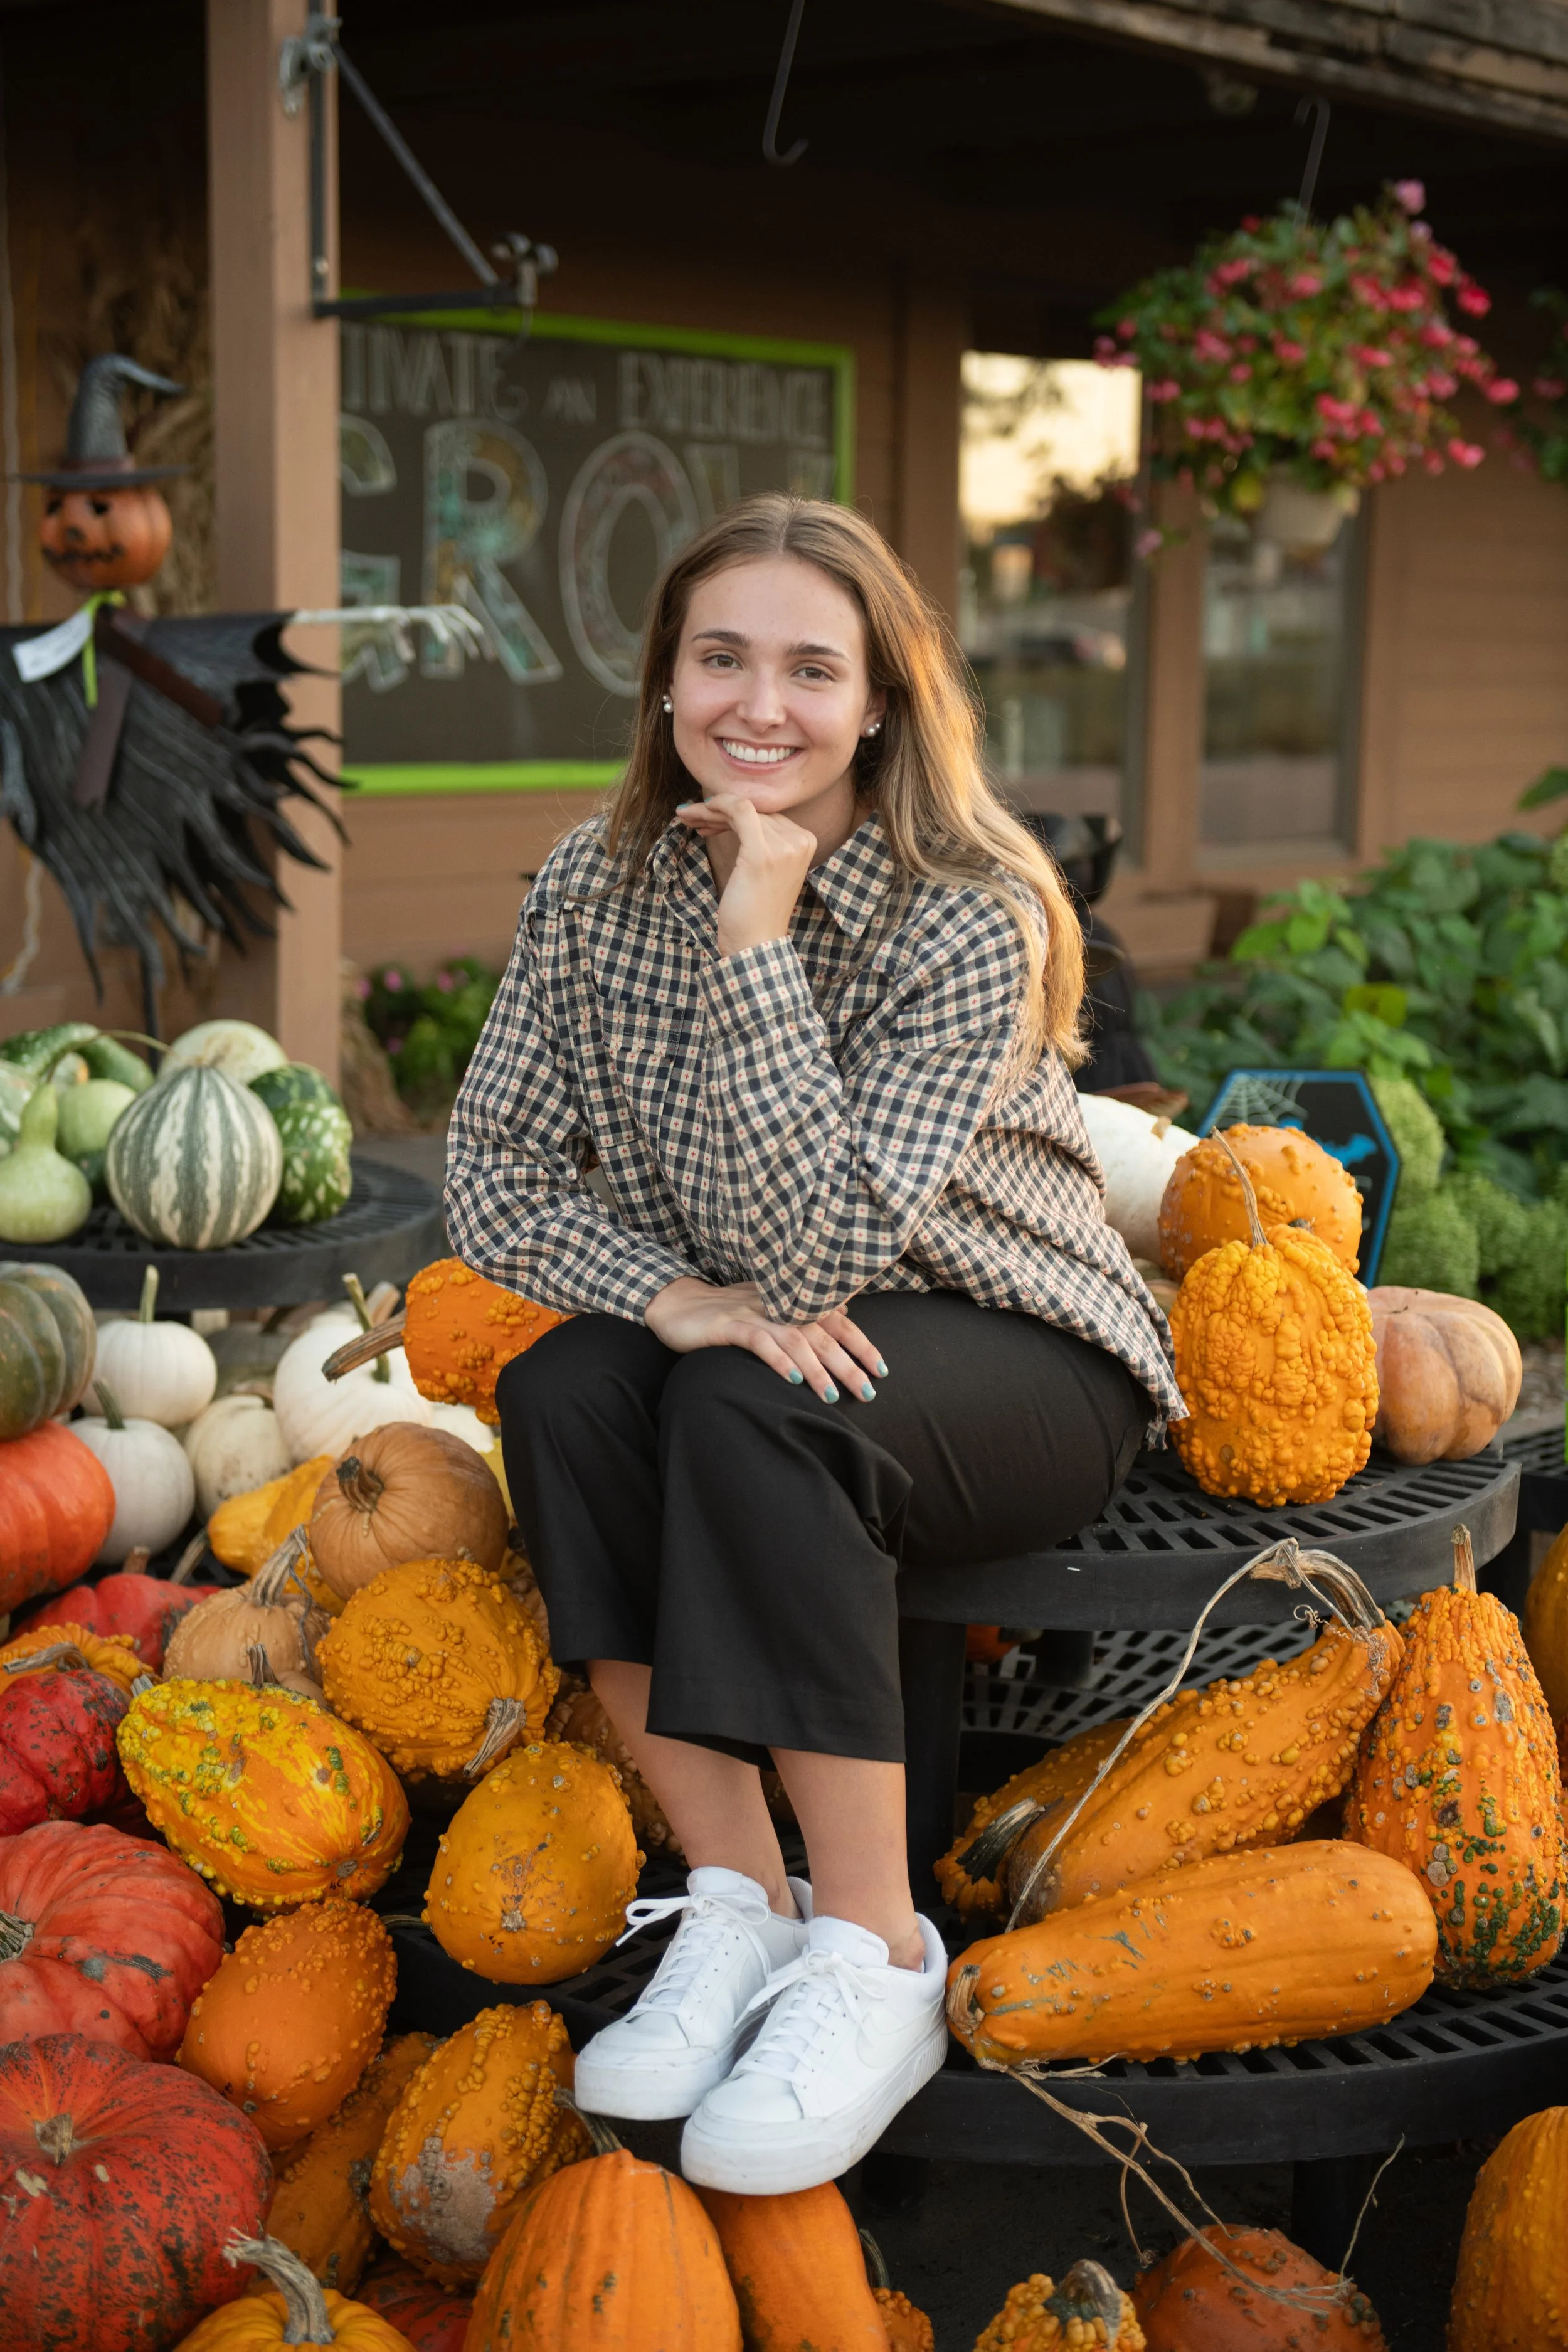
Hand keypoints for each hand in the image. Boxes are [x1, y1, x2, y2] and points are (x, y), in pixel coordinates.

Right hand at [645, 1276, 887, 1402]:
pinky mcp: (728, 1325)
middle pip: (822, 1334)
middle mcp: (777, 1304)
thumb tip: (845, 1306)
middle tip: (868, 1392)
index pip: (836, 1321)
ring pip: (794, 1340)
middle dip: (847, 1364)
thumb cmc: (728, 1311)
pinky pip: (758, 1341)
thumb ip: (806, 1309)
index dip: (861, 1344)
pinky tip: (792, 1380)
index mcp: (790, 1301)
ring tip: (832, 1396)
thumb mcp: (771, 1306)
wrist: (678, 1304)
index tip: (882, 1370)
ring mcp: (753, 1313)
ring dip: (817, 1369)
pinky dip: (778, 1360)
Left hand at [676, 793, 815, 957]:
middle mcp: (800, 839)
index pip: (766, 813)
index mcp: (805, 841)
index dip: (733, 811)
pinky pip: (738, 810)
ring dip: (710, 809)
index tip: (707, 819)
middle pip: (754, 809)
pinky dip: (714, 807)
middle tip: (692, 815)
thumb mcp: (763, 869)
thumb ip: (759, 842)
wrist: (755, 945)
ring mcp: (784, 846)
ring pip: (743, 808)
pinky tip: (692, 815)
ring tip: (687, 817)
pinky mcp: (762, 852)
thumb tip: (729, 814)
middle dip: (719, 809)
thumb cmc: (754, 913)